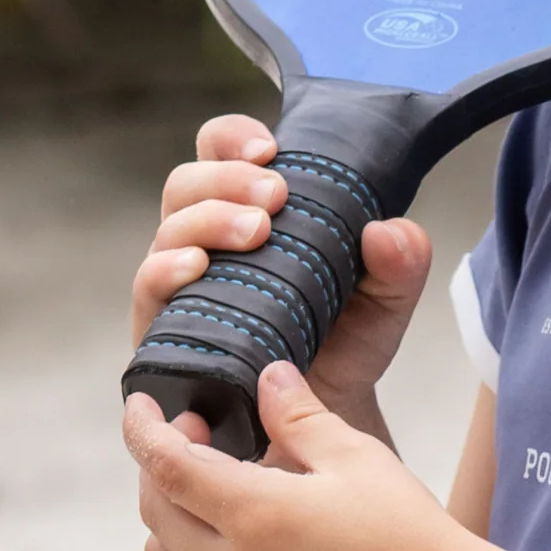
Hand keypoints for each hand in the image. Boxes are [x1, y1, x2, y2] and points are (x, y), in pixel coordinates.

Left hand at [125, 359, 473, 550]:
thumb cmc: (406, 529)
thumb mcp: (353, 455)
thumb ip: (297, 414)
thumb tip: (265, 376)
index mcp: (255, 517)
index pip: (166, 466)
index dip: (143, 429)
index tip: (141, 405)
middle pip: (155, 513)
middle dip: (159, 467)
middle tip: (196, 434)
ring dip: (172, 517)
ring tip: (217, 487)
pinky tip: (246, 534)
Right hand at [127, 114, 434, 432]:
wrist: (322, 413)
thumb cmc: (344, 343)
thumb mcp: (387, 300)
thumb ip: (403, 263)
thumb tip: (388, 230)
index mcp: (250, 209)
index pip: (222, 150)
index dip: (234, 137)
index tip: (270, 148)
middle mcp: (207, 237)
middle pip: (190, 181)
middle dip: (228, 178)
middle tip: (275, 196)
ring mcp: (181, 280)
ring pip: (170, 225)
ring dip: (207, 218)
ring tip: (254, 232)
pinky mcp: (165, 325)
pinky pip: (148, 286)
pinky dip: (166, 268)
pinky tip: (196, 266)